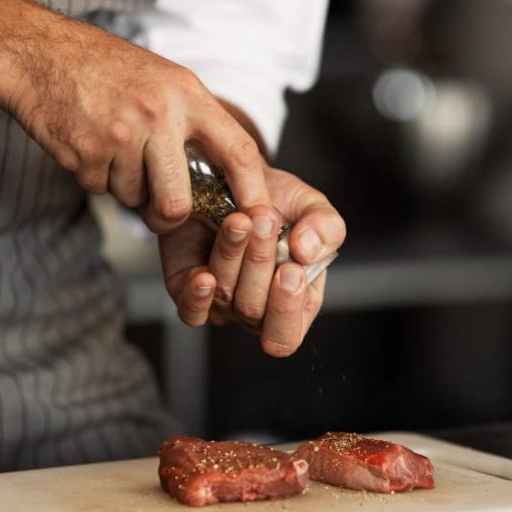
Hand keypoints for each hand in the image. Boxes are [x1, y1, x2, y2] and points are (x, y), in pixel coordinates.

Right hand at [1, 19, 269, 232]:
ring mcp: (119, 136)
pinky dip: (97, 177)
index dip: (253, 192)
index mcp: (187, 95)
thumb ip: (196, 124)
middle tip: (159, 209)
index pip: (239, 152)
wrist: (40, 54)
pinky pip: (102, 191)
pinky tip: (91, 144)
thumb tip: (224, 181)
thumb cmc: (108, 70)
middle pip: (177, 205)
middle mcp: (158, 116)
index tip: (259, 216)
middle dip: (167, 217)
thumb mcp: (166, 80)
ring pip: (134, 200)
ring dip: (126, 187)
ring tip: (114, 147)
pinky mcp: (84, 155)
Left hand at [159, 165, 345, 356]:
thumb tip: (307, 252)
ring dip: (233, 255)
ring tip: (240, 218)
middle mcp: (254, 309)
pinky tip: (204, 276)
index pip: (286, 336)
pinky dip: (197, 295)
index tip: (290, 269)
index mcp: (292, 302)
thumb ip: (326, 228)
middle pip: (253, 312)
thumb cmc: (277, 200)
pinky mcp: (186, 289)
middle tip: (264, 219)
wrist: (232, 176)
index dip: (286, 311)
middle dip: (260, 263)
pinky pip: (190, 309)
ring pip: (223, 298)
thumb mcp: (311, 207)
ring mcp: (219, 302)